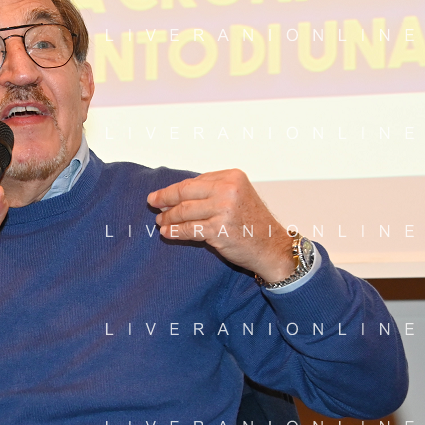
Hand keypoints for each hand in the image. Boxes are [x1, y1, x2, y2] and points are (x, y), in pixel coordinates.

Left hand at [147, 169, 295, 283]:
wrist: (272, 247)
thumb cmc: (253, 223)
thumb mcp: (238, 196)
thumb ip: (212, 191)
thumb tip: (177, 195)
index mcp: (232, 177)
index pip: (195, 181)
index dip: (175, 189)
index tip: (162, 195)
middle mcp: (228, 190)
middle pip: (186, 192)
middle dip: (165, 198)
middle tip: (152, 202)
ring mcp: (223, 210)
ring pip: (185, 211)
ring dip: (168, 217)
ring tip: (160, 221)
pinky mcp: (218, 230)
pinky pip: (189, 229)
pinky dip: (175, 231)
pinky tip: (167, 232)